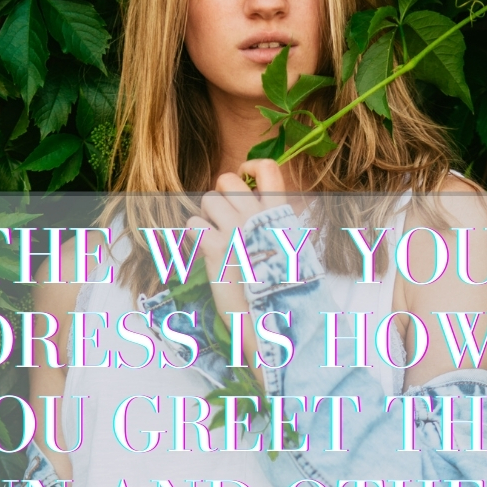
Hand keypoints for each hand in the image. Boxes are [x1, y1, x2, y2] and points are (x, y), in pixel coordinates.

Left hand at [187, 160, 296, 370]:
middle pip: (228, 180)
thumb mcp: (293, 252)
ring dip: (205, 216)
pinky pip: (192, 225)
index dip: (251, 165)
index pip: (268, 169)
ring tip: (213, 239)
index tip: (244, 175)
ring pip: (207, 200)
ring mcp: (235, 230)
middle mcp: (258, 216)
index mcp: (281, 215)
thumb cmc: (284, 292)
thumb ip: (277, 228)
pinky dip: (194, 237)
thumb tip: (262, 216)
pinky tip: (204, 251)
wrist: (275, 321)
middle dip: (220, 196)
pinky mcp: (215, 249)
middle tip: (221, 219)